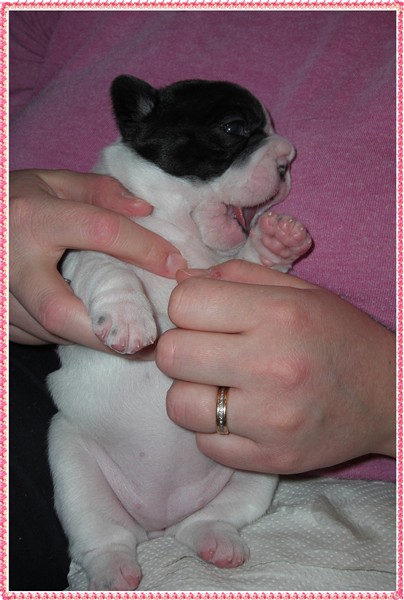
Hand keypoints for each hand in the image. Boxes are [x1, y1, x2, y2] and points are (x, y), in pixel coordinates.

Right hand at [10, 169, 186, 349]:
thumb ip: (99, 191)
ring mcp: (0, 297)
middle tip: (148, 337)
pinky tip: (92, 328)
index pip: (99, 232)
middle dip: (107, 331)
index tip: (174, 264)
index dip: (143, 248)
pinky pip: (39, 336)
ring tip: (129, 334)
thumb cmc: (14, 200)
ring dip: (93, 337)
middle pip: (61, 311)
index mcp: (32, 218)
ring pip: (51, 332)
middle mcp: (12, 263)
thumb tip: (145, 210)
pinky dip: (71, 335)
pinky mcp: (1, 319)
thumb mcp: (52, 182)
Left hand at [156, 260, 395, 473]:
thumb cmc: (339, 335)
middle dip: (183, 349)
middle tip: (209, 352)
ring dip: (191, 392)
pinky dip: (213, 429)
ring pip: (179, 404)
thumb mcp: (298, 291)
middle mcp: (272, 366)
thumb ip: (236, 276)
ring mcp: (271, 420)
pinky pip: (204, 444)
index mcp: (277, 314)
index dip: (187, 308)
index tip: (205, 317)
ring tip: (221, 386)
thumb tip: (178, 279)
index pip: (183, 303)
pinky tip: (239, 415)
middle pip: (172, 354)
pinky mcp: (271, 459)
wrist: (390, 396)